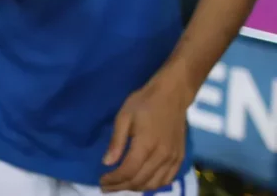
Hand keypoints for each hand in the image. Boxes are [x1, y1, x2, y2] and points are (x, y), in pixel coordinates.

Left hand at [99, 72, 193, 191]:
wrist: (172, 95)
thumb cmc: (144, 103)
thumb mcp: (123, 117)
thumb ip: (116, 142)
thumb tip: (107, 163)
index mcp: (146, 145)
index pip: (128, 171)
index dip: (113, 180)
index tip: (101, 181)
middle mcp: (162, 156)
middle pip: (140, 181)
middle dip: (121, 187)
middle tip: (107, 187)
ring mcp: (173, 158)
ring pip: (154, 184)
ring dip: (136, 188)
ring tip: (121, 186)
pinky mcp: (180, 158)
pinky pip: (167, 180)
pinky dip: (153, 185)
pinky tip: (142, 183)